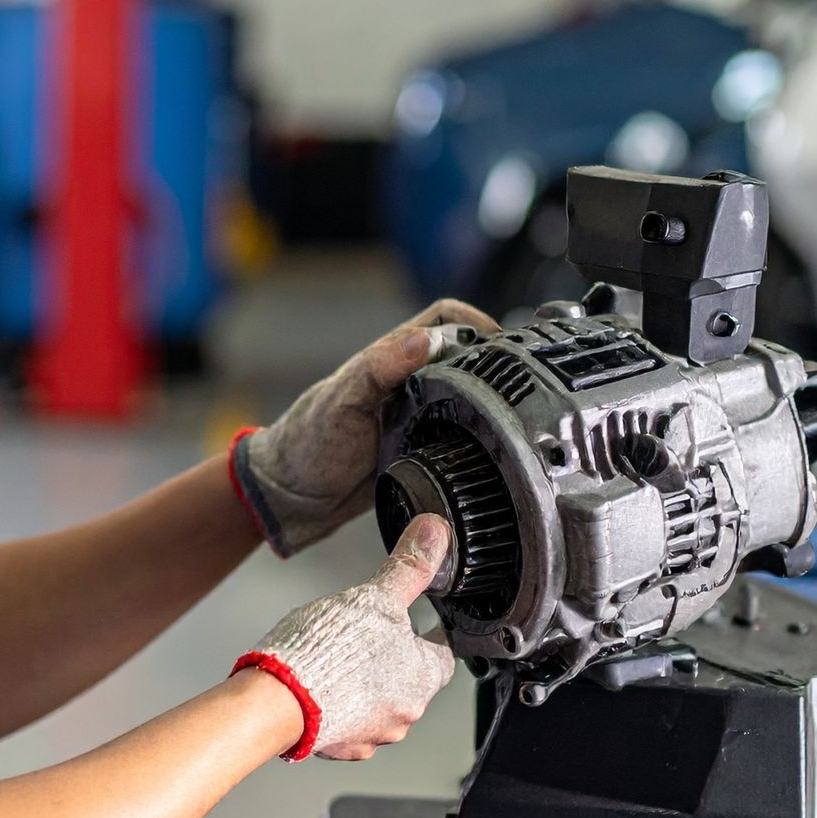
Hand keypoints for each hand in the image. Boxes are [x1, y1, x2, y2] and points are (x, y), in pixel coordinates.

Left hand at [232, 298, 497, 556]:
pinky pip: (463, 434)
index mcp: (390, 359)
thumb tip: (425, 340)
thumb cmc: (308, 443)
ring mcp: (419, 415)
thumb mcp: (341, 402)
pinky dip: (482, 435)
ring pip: (470, 395)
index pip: (445, 319)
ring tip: (517, 413)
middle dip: (496, 362)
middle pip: (467, 356)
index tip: (504, 343)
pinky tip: (495, 448)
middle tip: (523, 383)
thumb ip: (379, 369)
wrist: (293, 498)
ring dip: (492, 400)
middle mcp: (409, 382)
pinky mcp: (425, 448)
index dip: (475, 322)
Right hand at [234, 515, 458, 760]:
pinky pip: (347, 722)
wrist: (278, 701)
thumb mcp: (374, 597)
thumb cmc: (329, 654)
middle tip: (370, 636)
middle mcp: (404, 713)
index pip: (442, 655)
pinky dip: (337, 704)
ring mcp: (372, 735)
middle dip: (392, 659)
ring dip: (365, 685)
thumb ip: (408, 567)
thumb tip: (434, 534)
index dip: (430, 635)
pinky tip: (318, 684)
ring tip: (338, 658)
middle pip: (410, 681)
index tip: (422, 624)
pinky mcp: (340, 746)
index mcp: (422, 677)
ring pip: (378, 704)